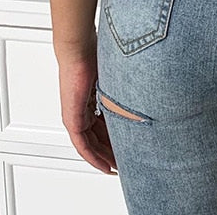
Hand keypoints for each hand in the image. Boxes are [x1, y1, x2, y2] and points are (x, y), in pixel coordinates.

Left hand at [55, 34, 116, 174]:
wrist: (80, 48)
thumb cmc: (96, 54)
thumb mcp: (114, 76)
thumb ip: (122, 88)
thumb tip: (143, 89)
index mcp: (90, 100)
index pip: (102, 126)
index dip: (114, 139)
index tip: (126, 147)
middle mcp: (80, 110)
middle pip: (96, 139)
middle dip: (111, 152)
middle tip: (124, 162)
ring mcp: (75, 115)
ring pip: (90, 144)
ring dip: (103, 157)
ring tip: (116, 167)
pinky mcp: (72, 118)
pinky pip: (82, 144)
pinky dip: (92, 156)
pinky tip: (102, 165)